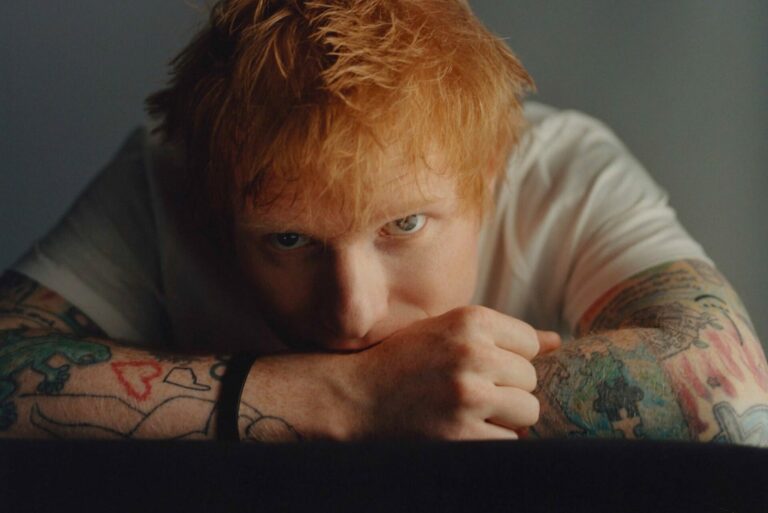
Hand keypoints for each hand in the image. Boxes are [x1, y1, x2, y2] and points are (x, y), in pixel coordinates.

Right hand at [340, 305, 560, 439]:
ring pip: (528, 411)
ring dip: (506, 417)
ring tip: (470, 412)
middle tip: (472, 392)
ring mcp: (468, 395)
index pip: (530, 343)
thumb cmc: (402, 360)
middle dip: (508, 390)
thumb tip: (557, 341)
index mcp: (470, 320)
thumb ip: (501, 334)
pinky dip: (491, 440)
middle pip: (530, 379)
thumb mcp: (446, 331)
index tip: (481, 367)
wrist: (354, 398)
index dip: (509, 360)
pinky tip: (463, 430)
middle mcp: (473, 353)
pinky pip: (508, 441)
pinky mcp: (463, 434)